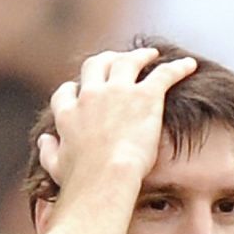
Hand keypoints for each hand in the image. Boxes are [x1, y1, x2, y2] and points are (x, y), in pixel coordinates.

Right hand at [36, 47, 196, 189]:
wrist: (106, 177)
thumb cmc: (82, 180)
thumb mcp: (54, 166)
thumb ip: (47, 150)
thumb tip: (44, 138)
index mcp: (68, 113)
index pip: (68, 91)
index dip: (77, 88)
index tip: (84, 89)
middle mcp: (90, 95)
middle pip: (96, 65)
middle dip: (107, 59)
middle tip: (119, 59)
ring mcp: (118, 92)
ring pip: (128, 61)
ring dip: (140, 55)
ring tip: (152, 54)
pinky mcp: (145, 96)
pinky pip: (164, 74)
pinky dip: (178, 67)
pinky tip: (189, 65)